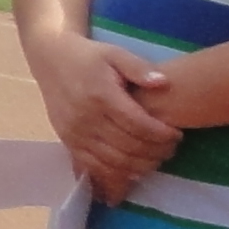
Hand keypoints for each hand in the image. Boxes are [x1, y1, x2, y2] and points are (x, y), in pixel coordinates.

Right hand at [25, 29, 179, 199]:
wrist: (50, 60)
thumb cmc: (88, 57)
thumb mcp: (115, 53)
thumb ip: (139, 68)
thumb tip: (163, 83)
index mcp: (101, 95)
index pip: (138, 125)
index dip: (162, 135)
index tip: (177, 134)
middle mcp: (86, 118)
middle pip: (128, 147)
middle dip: (156, 152)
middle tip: (171, 148)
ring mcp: (75, 134)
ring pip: (113, 162)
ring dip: (139, 166)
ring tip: (156, 159)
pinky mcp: (67, 142)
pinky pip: (94, 167)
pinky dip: (115, 174)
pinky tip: (132, 171)